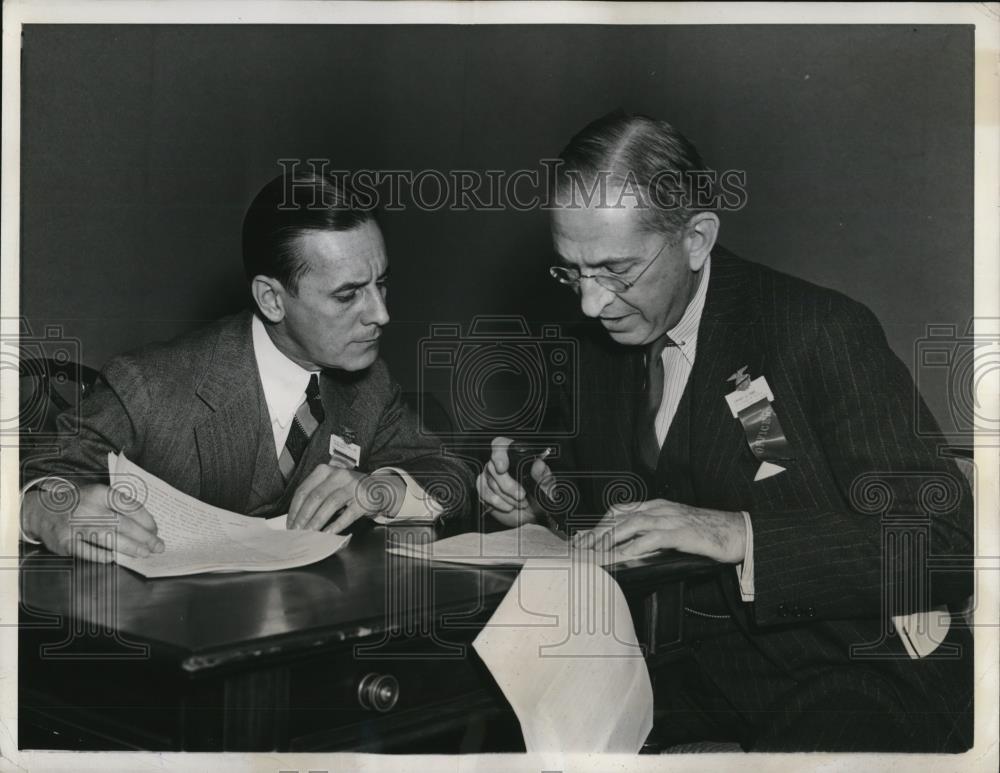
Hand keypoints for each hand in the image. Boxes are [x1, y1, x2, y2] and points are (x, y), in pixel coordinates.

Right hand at [22, 482, 163, 562]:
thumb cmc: (79, 504)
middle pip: (123, 524)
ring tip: (144, 554)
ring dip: (129, 547)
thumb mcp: (98, 496)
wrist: (42, 510)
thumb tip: (146, 527)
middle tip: (157, 547)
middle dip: (144, 537)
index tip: (156, 530)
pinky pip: (87, 551)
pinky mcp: (65, 541)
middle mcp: (88, 507)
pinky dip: (101, 555)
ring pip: (108, 538)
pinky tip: (114, 558)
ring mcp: (75, 525)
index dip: (147, 520)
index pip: (130, 506)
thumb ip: (119, 507)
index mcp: (100, 493)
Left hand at [287, 465, 405, 532]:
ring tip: (310, 534)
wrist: (378, 488)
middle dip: (303, 517)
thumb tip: (298, 518)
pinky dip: (336, 525)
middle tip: (297, 531)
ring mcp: (352, 486)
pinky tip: (328, 533)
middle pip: (315, 497)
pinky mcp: (363, 499)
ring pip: (329, 504)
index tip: (290, 523)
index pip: (304, 490)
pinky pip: (347, 514)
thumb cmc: (350, 489)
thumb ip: (316, 495)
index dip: (295, 509)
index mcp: (325, 471)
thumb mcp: (331, 485)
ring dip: (317, 521)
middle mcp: (338, 475)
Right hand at [475, 437, 552, 527]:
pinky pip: (484, 493)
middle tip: (521, 495)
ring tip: (521, 503)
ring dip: (506, 496)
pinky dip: (497, 502)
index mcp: (517, 456)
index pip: (501, 444)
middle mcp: (501, 463)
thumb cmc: (539, 498)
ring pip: (489, 481)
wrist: (532, 516)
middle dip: (507, 484)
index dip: (499, 454)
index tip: (502, 468)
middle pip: (493, 466)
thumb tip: (538, 464)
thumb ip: (542, 476)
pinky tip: (509, 506)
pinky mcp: (484, 490)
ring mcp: (490, 476)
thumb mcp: (545, 487)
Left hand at [572, 499, 746, 563]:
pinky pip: (649, 540)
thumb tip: (632, 548)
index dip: (599, 524)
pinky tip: (620, 560)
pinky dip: (631, 549)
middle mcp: (659, 509)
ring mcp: (669, 519)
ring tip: (592, 555)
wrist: (739, 531)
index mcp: (657, 506)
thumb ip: (655, 533)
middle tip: (580, 550)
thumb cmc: (709, 533)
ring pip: (628, 526)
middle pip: (618, 518)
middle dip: (596, 534)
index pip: (619, 511)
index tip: (585, 539)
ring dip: (607, 541)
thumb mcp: (676, 528)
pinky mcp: (679, 532)